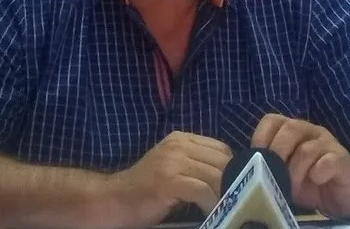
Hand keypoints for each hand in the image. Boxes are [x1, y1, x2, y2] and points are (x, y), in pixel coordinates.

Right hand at [112, 131, 232, 226]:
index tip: (235, 184)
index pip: (221, 147)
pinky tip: (208, 212)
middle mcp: (178, 145)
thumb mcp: (172, 166)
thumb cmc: (145, 188)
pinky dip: (210, 203)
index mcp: (181, 138)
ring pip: (215, 175)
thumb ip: (195, 163)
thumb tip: (228, 174)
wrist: (114, 199)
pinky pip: (203, 191)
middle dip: (232, 181)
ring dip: (223, 195)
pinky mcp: (169, 181)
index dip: (232, 166)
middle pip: (222, 160)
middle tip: (235, 199)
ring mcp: (173, 162)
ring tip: (224, 207)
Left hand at [251, 114, 349, 219]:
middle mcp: (309, 130)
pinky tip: (315, 181)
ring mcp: (327, 142)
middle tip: (274, 174)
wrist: (340, 197)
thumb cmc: (308, 183)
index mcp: (292, 130)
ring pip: (306, 149)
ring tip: (294, 188)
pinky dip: (317, 173)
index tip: (256, 158)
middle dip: (277, 153)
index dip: (261, 137)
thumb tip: (246, 169)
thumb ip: (269, 166)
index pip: (271, 120)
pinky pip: (327, 161)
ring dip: (296, 172)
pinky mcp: (341, 158)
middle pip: (290, 128)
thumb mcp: (283, 174)